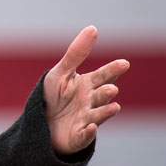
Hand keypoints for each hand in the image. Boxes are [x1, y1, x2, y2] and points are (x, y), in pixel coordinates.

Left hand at [43, 26, 129, 155]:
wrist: (41, 123)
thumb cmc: (53, 96)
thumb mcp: (61, 72)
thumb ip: (76, 53)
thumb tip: (93, 28)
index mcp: (88, 85)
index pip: (103, 76)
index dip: (113, 70)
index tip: (124, 63)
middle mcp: (91, 102)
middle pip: (101, 96)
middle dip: (106, 92)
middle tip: (110, 88)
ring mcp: (86, 120)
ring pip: (98, 115)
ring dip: (105, 112)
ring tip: (114, 106)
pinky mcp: (78, 137)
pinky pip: (84, 135)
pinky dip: (88, 133)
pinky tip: (91, 127)